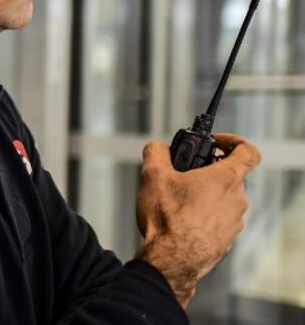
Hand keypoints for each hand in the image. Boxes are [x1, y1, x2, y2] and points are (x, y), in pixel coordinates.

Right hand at [134, 133, 260, 306]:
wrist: (172, 260)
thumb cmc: (168, 219)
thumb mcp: (153, 175)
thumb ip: (156, 152)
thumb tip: (158, 147)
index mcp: (226, 178)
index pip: (248, 151)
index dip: (233, 141)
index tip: (215, 143)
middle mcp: (237, 199)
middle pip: (230, 176)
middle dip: (207, 172)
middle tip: (183, 175)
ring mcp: (235, 221)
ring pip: (223, 199)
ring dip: (205, 196)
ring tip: (177, 201)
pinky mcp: (227, 239)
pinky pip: (218, 220)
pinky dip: (203, 216)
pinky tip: (181, 221)